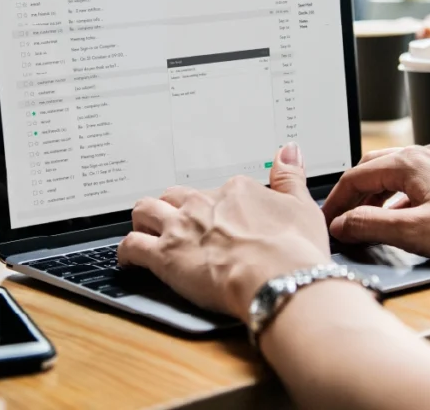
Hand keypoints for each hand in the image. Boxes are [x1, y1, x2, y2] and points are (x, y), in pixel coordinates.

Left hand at [117, 144, 330, 320]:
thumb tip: (288, 151)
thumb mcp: (301, 206)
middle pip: (176, 196)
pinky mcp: (165, 255)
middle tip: (178, 222)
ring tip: (146, 230)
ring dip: (144, 219)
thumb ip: (289, 176)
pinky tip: (130, 259)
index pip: (217, 191)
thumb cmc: (293, 250)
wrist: (279, 280)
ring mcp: (181, 228)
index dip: (217, 207)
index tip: (222, 220)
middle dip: (173, 207)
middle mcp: (203, 203)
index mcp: (235, 191)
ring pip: (146, 211)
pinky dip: (127, 252)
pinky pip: (132, 245)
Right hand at [322, 145, 429, 262]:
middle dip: (351, 195)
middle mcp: (423, 155)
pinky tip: (400, 219)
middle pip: (371, 169)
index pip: (354, 177)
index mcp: (408, 163)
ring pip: (392, 174)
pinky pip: (412, 181)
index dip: (335, 202)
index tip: (325, 223)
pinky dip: (395, 198)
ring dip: (373, 196)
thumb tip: (341, 224)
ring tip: (364, 221)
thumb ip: (371, 226)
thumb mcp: (416, 232)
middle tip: (340, 221)